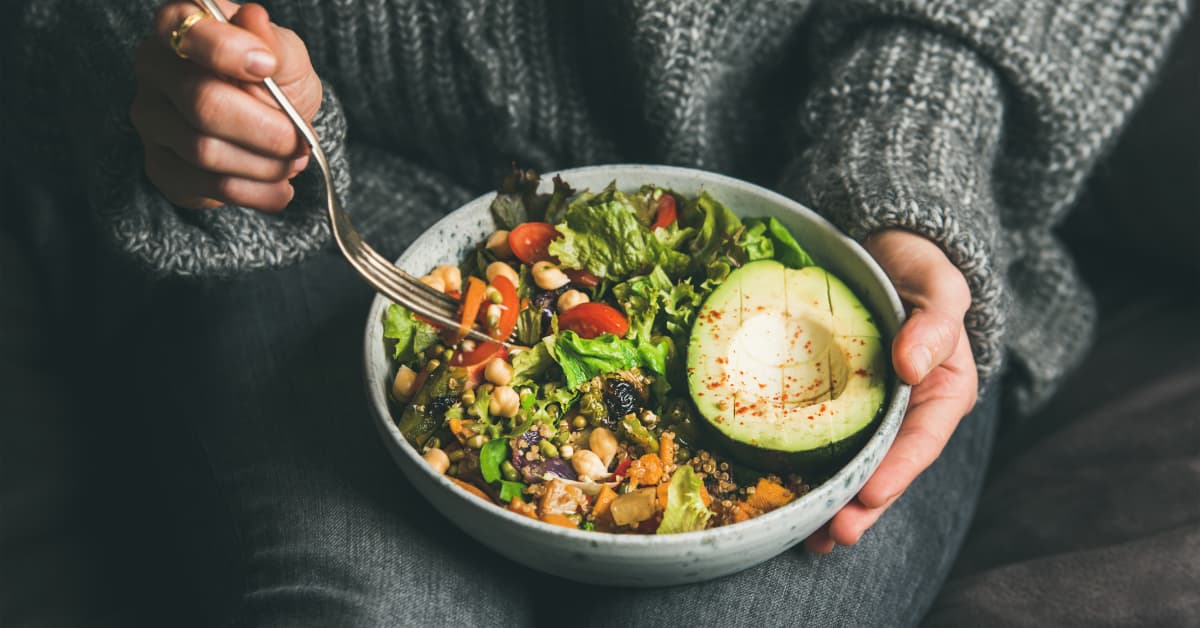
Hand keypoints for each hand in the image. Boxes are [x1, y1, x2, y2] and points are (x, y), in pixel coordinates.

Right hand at [131, 1, 321, 211]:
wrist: (271, 126)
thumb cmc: (274, 79)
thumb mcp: (286, 55)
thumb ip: (273, 43)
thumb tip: (254, 20)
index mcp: (180, 25)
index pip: (187, 33)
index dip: (228, 52)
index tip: (268, 68)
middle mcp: (154, 68)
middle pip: (202, 103)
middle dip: (265, 129)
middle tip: (300, 140)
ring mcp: (151, 119)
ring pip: (204, 151)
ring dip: (265, 165)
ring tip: (294, 162)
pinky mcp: (161, 166)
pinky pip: (207, 187)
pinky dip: (256, 193)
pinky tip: (280, 189)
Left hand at [805, 229, 978, 552]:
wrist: (883, 250)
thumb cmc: (918, 268)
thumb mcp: (939, 286)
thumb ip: (935, 324)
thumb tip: (912, 364)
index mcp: (941, 393)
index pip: (922, 441)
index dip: (898, 472)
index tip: (870, 494)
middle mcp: (905, 412)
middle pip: (886, 469)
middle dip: (860, 506)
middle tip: (832, 534)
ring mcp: (868, 412)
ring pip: (853, 466)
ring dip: (831, 504)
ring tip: (808, 538)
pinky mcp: (832, 403)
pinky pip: (820, 441)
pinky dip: (804, 471)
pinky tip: (781, 497)